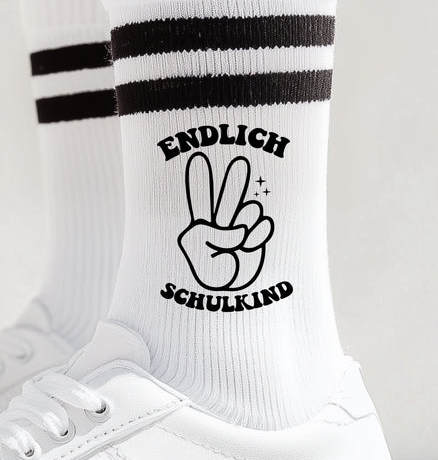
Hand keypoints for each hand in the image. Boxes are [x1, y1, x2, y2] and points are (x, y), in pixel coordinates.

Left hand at [177, 153, 273, 290]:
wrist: (228, 303)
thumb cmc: (207, 274)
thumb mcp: (196, 248)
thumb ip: (215, 231)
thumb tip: (242, 229)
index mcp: (200, 224)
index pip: (200, 196)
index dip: (199, 177)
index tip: (196, 156)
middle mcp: (221, 224)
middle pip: (229, 195)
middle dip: (235, 178)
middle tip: (240, 161)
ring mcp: (241, 230)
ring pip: (249, 210)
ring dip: (246, 222)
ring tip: (238, 240)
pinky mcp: (257, 239)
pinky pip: (263, 226)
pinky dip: (258, 235)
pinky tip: (250, 244)